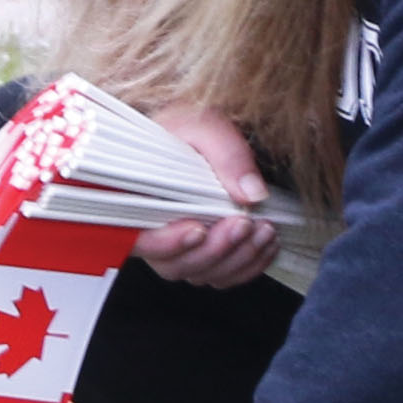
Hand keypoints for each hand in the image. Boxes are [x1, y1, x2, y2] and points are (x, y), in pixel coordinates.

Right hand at [133, 101, 279, 289]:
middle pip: (175, 264)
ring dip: (237, 259)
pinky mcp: (206, 253)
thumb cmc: (190, 129)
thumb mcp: (205, 127)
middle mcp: (154, 230)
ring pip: (203, 274)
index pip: (140, 237)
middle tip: (244, 223)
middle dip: (215, 250)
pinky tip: (265, 244)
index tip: (198, 229)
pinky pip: (224, 276)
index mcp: (137, 199)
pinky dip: (249, 265)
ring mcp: (180, 247)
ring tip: (263, 230)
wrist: (201, 134)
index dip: (168, 242)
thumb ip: (226, 155)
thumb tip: (250, 192)